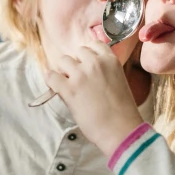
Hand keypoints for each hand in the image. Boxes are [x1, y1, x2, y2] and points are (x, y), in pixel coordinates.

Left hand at [46, 41, 143, 157]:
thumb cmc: (123, 111)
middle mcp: (95, 63)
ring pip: (63, 61)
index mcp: (111, 60)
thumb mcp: (119, 81)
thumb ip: (105, 71)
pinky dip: (52, 81)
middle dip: (77, 63)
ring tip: (69, 85)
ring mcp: (80, 75)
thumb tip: (88, 71)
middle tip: (79, 78)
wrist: (120, 129)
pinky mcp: (68, 89)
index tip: (86, 63)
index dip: (88, 55)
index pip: (94, 44)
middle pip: (77, 52)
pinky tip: (57, 88)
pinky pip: (51, 76)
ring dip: (65, 71)